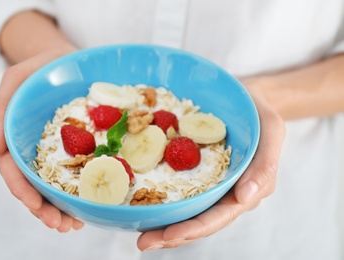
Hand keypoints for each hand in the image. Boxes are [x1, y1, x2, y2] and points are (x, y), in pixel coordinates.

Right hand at [0, 48, 83, 231]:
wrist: (69, 59)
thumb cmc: (41, 67)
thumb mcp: (16, 79)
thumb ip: (0, 109)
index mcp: (17, 137)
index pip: (14, 170)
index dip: (23, 190)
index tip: (37, 206)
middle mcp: (35, 148)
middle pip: (34, 185)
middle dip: (45, 209)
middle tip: (62, 225)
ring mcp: (56, 150)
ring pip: (54, 186)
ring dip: (61, 209)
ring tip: (74, 224)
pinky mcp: (77, 148)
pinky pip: (76, 173)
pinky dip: (78, 193)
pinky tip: (86, 207)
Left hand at [137, 82, 285, 250]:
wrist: (245, 98)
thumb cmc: (258, 112)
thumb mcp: (272, 129)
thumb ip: (265, 164)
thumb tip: (244, 198)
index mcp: (248, 188)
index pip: (221, 215)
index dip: (195, 228)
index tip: (171, 234)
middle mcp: (229, 192)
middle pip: (201, 220)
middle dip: (173, 234)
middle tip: (144, 242)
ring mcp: (212, 184)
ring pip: (189, 211)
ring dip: (165, 225)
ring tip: (140, 233)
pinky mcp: (198, 173)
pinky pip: (181, 191)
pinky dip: (164, 202)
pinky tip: (145, 207)